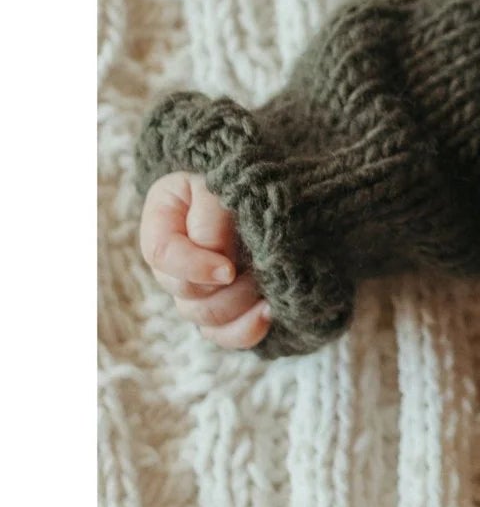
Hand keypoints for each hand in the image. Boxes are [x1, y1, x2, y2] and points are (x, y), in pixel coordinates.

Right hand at [139, 171, 272, 347]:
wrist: (292, 181)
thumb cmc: (257, 172)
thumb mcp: (229, 177)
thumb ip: (213, 214)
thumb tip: (217, 266)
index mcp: (166, 216)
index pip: (160, 254)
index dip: (192, 267)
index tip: (228, 270)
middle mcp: (178, 255)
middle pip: (182, 292)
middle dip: (221, 287)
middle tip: (255, 271)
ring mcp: (202, 283)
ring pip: (203, 318)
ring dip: (238, 305)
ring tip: (267, 283)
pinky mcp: (229, 304)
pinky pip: (225, 334)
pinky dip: (246, 329)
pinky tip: (270, 312)